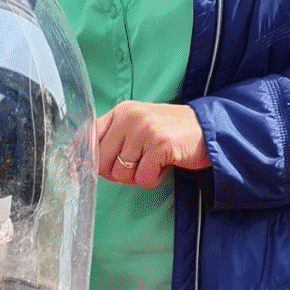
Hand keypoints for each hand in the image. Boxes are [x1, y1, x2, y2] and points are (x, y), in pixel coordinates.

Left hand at [88, 101, 209, 187]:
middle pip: (101, 162)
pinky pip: (143, 177)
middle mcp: (129, 116)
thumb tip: (83, 163)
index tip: (81, 172)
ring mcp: (144, 129)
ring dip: (138, 176)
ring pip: (121, 173)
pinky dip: (154, 178)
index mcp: (120, 112)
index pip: (87, 137)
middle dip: (117, 172)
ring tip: (154, 161)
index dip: (83, 159)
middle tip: (138, 165)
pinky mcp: (159, 145)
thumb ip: (113, 140)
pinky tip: (165, 164)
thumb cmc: (170, 134)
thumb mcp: (138, 128)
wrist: (208, 130)